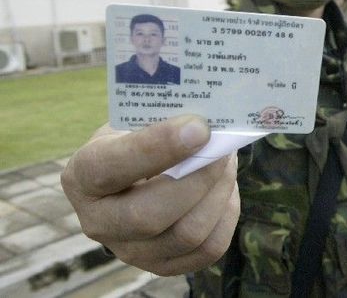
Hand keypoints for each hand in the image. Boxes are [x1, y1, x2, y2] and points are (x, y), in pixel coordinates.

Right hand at [61, 115, 239, 275]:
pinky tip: (225, 189)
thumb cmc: (136, 139)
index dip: (158, 147)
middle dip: (199, 177)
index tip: (199, 126)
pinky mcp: (164, 265)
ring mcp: (130, 251)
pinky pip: (209, 248)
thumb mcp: (133, 121)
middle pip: (150, 216)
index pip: (110, 167)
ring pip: (187, 234)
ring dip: (219, 193)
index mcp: (82, 177)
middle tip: (223, 147)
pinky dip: (226, 214)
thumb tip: (209, 117)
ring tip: (227, 162)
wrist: (133, 173)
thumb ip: (161, 119)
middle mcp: (98, 222)